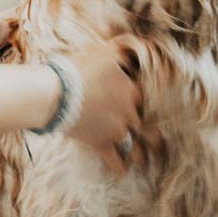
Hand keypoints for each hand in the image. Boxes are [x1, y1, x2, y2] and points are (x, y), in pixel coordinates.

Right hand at [64, 37, 142, 174]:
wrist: (57, 93)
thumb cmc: (78, 69)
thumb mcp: (103, 51)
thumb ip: (120, 49)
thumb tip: (132, 45)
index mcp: (132, 90)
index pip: (142, 97)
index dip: (140, 101)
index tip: (140, 106)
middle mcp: (129, 112)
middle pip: (145, 124)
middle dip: (151, 133)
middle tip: (159, 141)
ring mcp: (117, 130)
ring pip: (136, 146)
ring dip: (141, 153)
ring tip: (144, 159)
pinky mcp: (101, 144)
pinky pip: (116, 160)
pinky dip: (120, 167)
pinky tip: (123, 171)